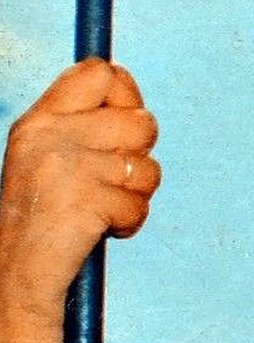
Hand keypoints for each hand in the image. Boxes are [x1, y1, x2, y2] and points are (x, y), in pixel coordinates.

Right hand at [0, 59, 159, 325]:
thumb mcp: (48, 156)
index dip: (127, 97)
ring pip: (148, 168)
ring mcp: (69, 168)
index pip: (101, 74)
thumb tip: (135, 104)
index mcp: (41, 119)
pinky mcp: (89, 200)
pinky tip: (102, 228)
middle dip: (140, 156)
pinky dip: (130, 223)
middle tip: (113, 180)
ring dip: (136, 195)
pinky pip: (140, 205)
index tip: (123, 129)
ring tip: (103, 207)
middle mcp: (52, 136)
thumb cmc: (43, 214)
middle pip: (142, 121)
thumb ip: (83, 126)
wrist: (16, 269)